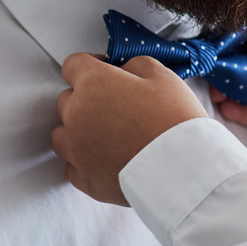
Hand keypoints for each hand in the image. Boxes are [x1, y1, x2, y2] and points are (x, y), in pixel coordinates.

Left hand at [53, 54, 209, 204]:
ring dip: (78, 131)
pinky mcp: (86, 180)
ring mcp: (77, 151)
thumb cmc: (175, 121)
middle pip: (66, 100)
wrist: (185, 169)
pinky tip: (105, 159)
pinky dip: (84, 162)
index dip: (90, 66)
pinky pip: (72, 167)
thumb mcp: (162, 75)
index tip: (104, 72)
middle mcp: (76, 116)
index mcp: (93, 85)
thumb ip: (134, 66)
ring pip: (62, 135)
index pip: (73, 65)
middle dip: (87, 99)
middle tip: (116, 106)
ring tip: (106, 135)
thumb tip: (124, 73)